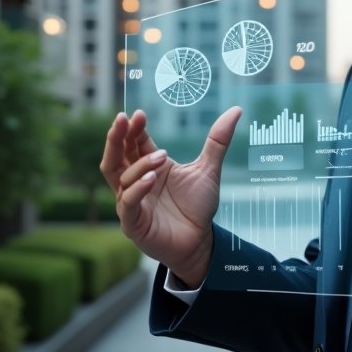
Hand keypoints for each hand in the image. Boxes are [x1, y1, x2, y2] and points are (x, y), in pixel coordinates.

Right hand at [100, 106, 241, 287]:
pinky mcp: (132, 222)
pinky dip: (137, 189)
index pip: (134, 143)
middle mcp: (135, 182)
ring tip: (161, 157)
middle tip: (124, 119)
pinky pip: (128, 202)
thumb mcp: (209, 169)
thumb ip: (218, 141)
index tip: (140, 114)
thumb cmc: (198, 206)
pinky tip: (151, 178)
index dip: (134, 129)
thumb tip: (236, 110)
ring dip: (138, 164)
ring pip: (120, 177)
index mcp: (149, 167)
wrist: (201, 241)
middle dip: (117, 137)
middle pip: (115, 156)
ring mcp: (131, 202)